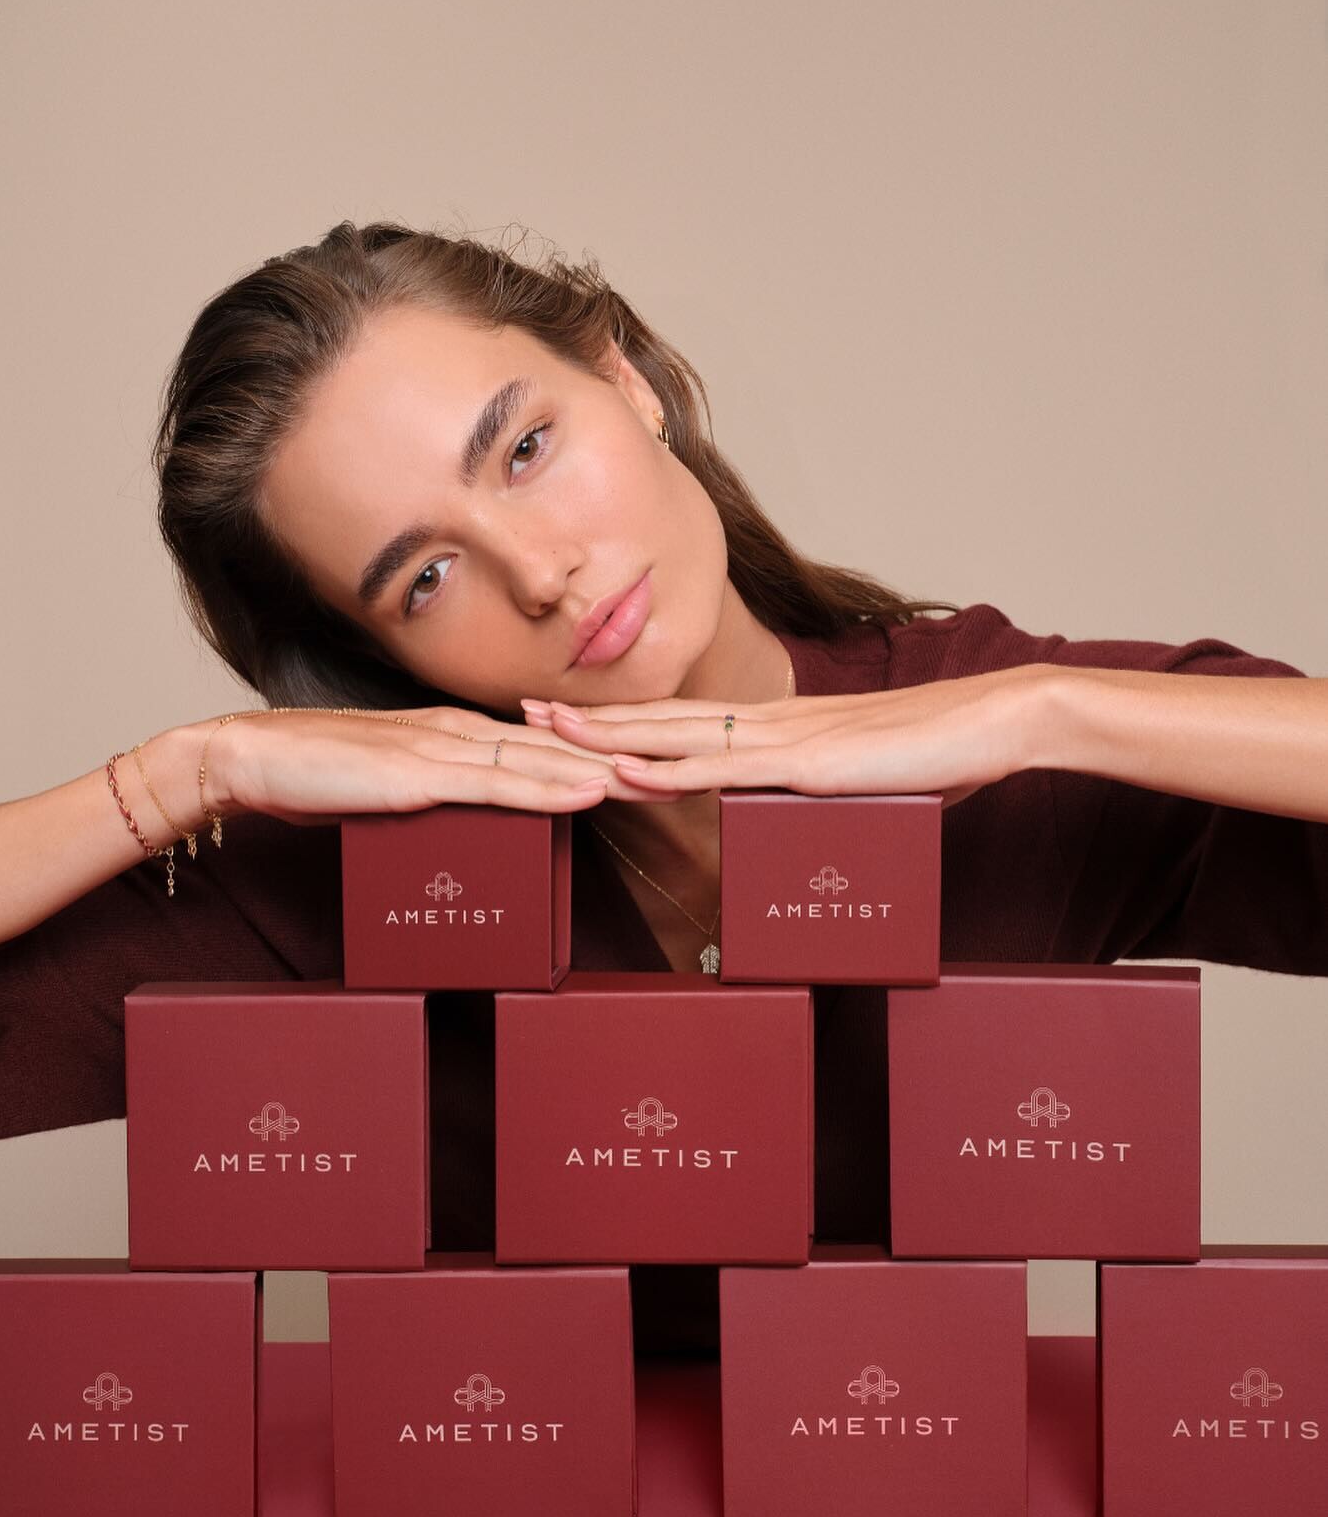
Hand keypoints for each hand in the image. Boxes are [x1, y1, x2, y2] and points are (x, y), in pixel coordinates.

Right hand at [206, 703, 671, 828]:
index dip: (594, 751)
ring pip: (537, 760)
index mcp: (451, 735)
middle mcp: (454, 734)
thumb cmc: (312, 776)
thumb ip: (432, 796)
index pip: (538, 743)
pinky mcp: (416, 776)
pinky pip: (497, 784)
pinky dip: (549, 788)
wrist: (247, 759)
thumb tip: (470, 819)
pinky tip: (589, 792)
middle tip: (678, 764)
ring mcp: (438, 751)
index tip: (646, 761)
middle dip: (616, 756)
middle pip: (551, 746)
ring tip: (658, 776)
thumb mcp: (388, 788)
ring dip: (600, 769)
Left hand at [519, 665, 1051, 808]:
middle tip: (522, 710)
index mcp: (780, 728)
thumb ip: (828, 789)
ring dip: (607, 736)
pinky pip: (725, 770)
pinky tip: (627, 772)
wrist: (994, 722)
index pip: (684, 721)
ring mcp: (784, 741)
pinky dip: (670, 771)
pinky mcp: (807, 766)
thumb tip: (812, 806)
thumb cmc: (940, 752)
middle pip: (660, 719)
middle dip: (589, 718)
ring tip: (544, 730)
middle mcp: (769, 725)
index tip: (570, 716)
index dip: (624, 720)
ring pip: (675, 737)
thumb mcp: (867, 776)